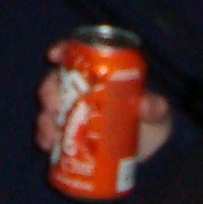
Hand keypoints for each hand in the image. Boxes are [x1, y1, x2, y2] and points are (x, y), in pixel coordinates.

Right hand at [33, 42, 172, 163]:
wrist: (148, 154)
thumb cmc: (152, 123)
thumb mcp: (157, 112)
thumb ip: (155, 107)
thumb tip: (143, 105)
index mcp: (102, 74)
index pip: (78, 54)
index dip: (62, 49)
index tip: (53, 56)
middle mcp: (82, 89)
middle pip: (57, 80)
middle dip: (50, 91)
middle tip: (55, 108)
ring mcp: (73, 112)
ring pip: (49, 107)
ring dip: (45, 117)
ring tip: (52, 132)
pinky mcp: (68, 134)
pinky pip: (49, 131)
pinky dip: (44, 136)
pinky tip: (47, 143)